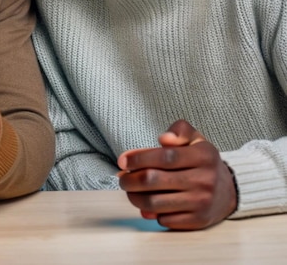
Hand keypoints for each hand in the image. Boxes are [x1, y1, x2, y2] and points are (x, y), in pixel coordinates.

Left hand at [117, 120, 236, 229]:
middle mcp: (204, 180)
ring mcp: (202, 202)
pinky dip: (151, 213)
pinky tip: (146, 204)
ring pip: (155, 202)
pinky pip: (165, 219)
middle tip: (122, 177)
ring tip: (130, 190)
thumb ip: (179, 131)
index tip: (122, 160)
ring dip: (135, 197)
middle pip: (154, 180)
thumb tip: (163, 139)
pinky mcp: (198, 220)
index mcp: (203, 156)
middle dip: (130, 179)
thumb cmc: (203, 161)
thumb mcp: (195, 138)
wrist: (229, 190)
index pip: (165, 156)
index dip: (139, 158)